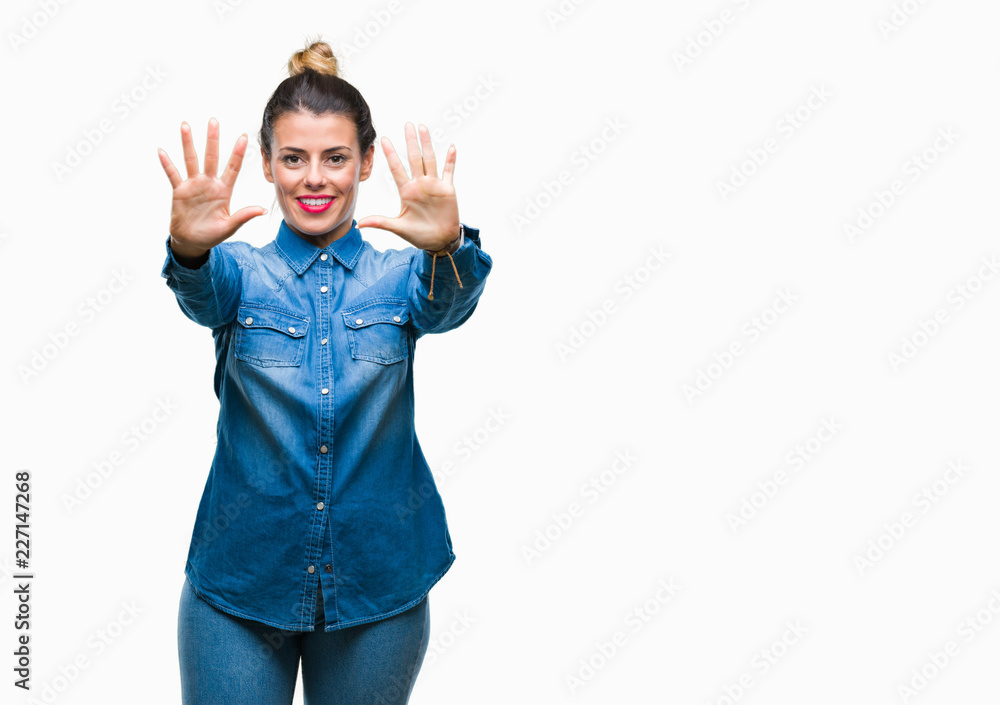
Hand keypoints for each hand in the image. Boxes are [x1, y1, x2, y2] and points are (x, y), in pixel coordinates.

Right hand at [157, 118, 265, 257]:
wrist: (192, 242)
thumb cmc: (212, 234)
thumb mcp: (229, 226)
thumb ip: (243, 216)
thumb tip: (261, 210)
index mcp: (224, 191)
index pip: (232, 168)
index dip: (237, 153)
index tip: (244, 137)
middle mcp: (209, 184)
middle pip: (211, 157)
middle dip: (212, 139)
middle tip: (213, 121)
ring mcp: (194, 185)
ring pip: (191, 160)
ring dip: (188, 143)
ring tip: (185, 126)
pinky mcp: (180, 191)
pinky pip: (173, 175)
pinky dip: (168, 164)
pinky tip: (162, 152)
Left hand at [356, 122, 459, 251]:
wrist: (439, 242)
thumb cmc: (419, 235)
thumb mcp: (398, 228)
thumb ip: (380, 223)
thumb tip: (359, 225)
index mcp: (407, 191)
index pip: (397, 168)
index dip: (391, 154)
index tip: (384, 140)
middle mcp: (419, 185)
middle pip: (414, 158)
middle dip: (410, 142)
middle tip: (407, 125)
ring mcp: (434, 185)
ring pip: (429, 160)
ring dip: (427, 144)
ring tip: (423, 129)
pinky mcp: (447, 190)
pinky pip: (449, 172)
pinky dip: (450, 160)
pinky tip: (451, 147)